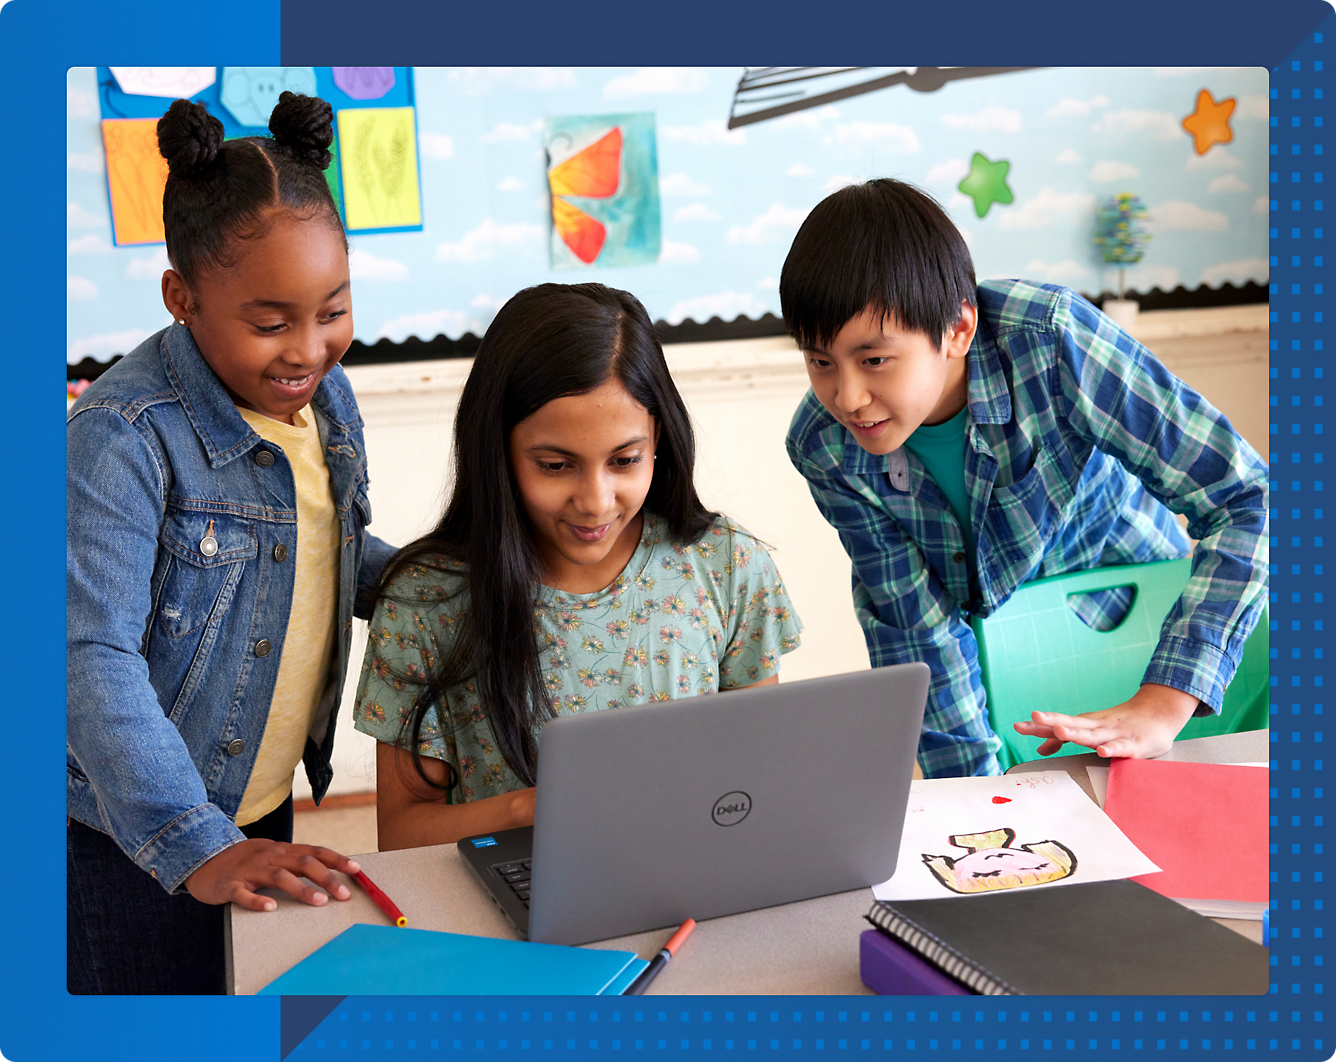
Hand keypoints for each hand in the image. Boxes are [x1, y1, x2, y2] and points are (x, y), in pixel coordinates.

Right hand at [185, 838, 361, 910]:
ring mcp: (249, 869)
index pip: (315, 852)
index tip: (357, 870)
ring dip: (301, 889)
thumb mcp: (272, 856)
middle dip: (327, 878)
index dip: (337, 860)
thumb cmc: (245, 861)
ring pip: (279, 876)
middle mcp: (269, 856)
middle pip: (303, 863)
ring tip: (319, 902)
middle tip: (344, 895)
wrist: (201, 858)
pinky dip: (257, 900)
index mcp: (282, 850)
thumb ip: (295, 862)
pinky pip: (244, 893)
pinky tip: (270, 908)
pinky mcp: (229, 885)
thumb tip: (329, 873)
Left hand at [1012, 683, 1201, 759]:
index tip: (1018, 726)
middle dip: (1052, 722)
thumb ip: (1065, 740)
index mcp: (1086, 724)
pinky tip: (1102, 751)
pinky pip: (1121, 748)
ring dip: (1076, 733)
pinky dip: (1112, 749)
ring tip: (1060, 730)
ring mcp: (1115, 734)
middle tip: (1034, 718)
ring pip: (1093, 735)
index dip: (1038, 725)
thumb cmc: (1121, 724)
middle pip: (1071, 723)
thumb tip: (1040, 748)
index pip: (1058, 723)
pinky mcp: (1134, 744)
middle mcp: (1097, 726)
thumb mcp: (1090, 730)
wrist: (1159, 713)